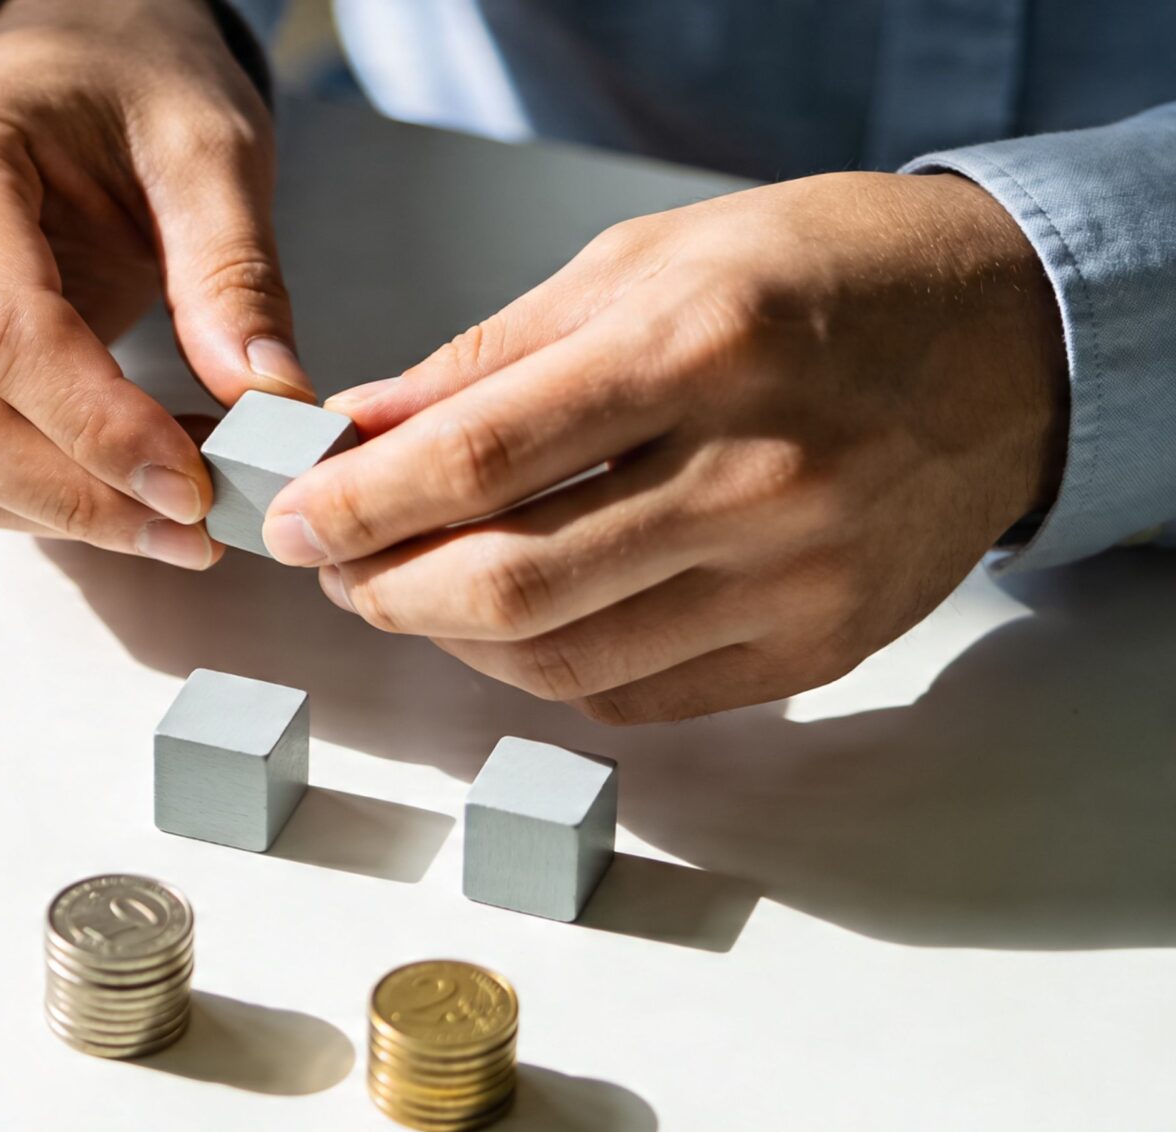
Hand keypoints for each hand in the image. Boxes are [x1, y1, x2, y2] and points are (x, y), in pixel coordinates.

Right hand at [0, 0, 311, 567]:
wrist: (64, 59)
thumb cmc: (126, 85)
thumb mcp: (207, 145)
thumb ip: (235, 274)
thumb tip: (268, 407)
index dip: (96, 428)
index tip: (193, 487)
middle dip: (74, 494)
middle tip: (192, 531)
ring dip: (60, 508)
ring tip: (178, 514)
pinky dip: (42, 494)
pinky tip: (129, 487)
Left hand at [263, 171, 1067, 722]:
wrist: (1010, 340)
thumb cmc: (817, 278)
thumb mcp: (641, 264)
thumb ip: (487, 361)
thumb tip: (358, 434)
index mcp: (695, 351)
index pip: (475, 463)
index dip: (356, 507)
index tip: (290, 517)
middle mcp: (752, 476)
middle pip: (507, 585)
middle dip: (383, 589)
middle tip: (334, 566)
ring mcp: (793, 578)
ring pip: (558, 662)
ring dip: (450, 638)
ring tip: (410, 589)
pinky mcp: (815, 648)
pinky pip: (633, 699)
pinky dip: (543, 669)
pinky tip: (511, 622)